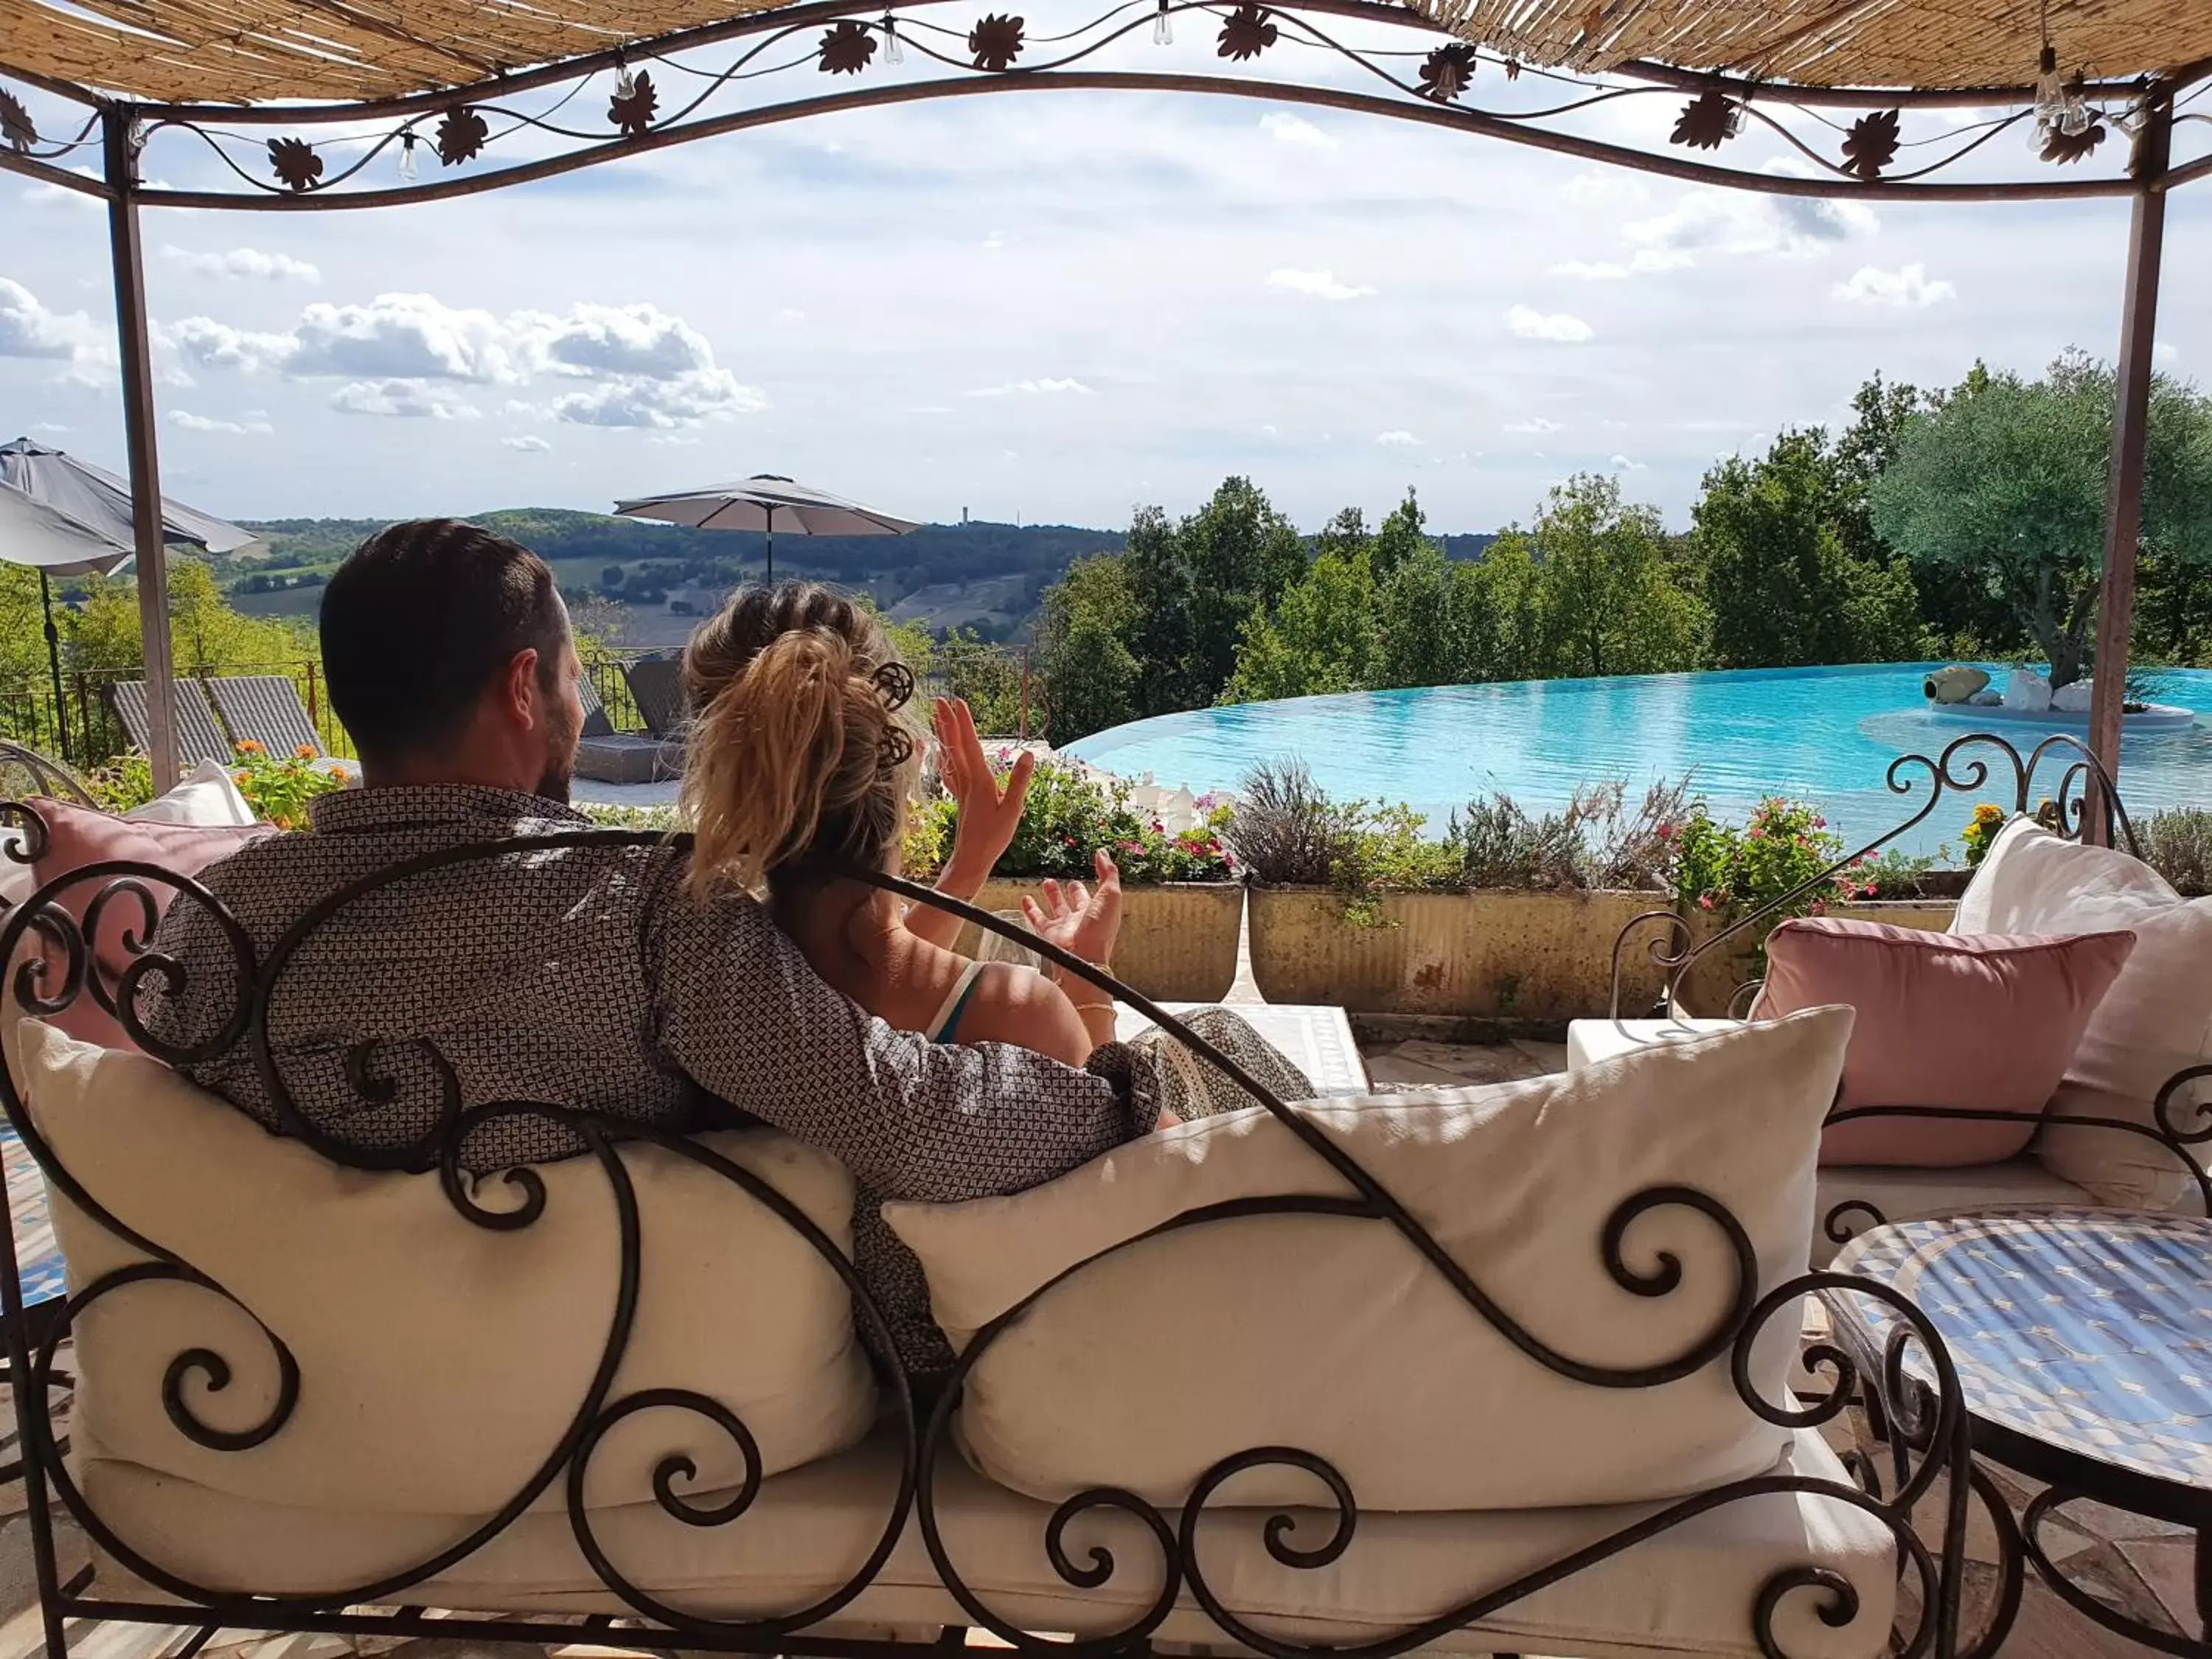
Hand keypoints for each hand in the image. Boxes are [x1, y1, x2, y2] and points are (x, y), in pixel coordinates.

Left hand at [935, 697, 1033, 891]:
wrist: (971, 859)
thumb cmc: (993, 838)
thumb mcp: (1013, 810)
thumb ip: (1020, 781)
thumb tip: (1029, 754)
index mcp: (981, 780)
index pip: (971, 745)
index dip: (964, 723)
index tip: (958, 703)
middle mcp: (967, 780)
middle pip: (955, 745)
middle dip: (948, 721)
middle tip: (940, 700)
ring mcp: (961, 788)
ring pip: (950, 755)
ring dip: (944, 734)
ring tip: (937, 716)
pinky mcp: (960, 796)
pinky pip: (950, 771)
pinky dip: (944, 756)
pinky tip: (941, 751)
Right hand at [1021, 849, 1122, 974]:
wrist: (1082, 958)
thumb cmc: (1100, 930)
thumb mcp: (1111, 896)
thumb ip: (1108, 873)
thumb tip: (1103, 853)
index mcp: (1098, 911)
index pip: (1096, 893)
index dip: (1096, 881)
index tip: (1093, 867)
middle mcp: (1081, 919)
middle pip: (1076, 901)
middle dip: (1073, 890)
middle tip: (1068, 881)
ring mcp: (1064, 927)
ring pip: (1056, 908)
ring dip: (1052, 896)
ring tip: (1047, 882)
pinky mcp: (1048, 934)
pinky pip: (1036, 919)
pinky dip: (1029, 909)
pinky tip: (1025, 899)